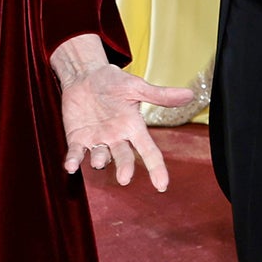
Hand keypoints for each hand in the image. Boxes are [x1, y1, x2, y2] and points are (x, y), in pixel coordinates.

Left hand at [59, 63, 191, 189]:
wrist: (85, 75)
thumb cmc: (113, 81)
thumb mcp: (136, 86)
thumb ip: (160, 95)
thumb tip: (190, 95)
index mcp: (133, 127)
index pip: (148, 150)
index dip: (156, 168)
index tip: (162, 186)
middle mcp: (117, 138)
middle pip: (124, 157)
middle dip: (125, 168)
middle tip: (125, 178)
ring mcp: (97, 140)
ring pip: (100, 156)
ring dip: (99, 161)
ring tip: (100, 162)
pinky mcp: (77, 138)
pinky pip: (76, 153)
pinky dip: (73, 160)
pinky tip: (71, 166)